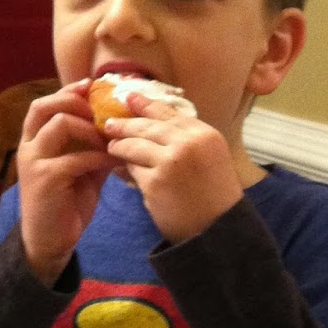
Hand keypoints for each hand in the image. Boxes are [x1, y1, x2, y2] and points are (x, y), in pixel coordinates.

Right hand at [16, 81, 118, 284]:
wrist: (49, 243)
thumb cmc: (65, 207)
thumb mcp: (82, 172)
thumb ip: (93, 150)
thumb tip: (120, 129)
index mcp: (34, 142)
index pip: (45, 104)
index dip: (67, 91)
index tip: (92, 86)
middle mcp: (29, 147)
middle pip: (44, 106)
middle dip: (75, 100)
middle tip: (101, 110)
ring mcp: (34, 162)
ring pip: (60, 124)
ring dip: (90, 128)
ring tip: (108, 139)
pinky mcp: (46, 179)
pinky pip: (76, 157)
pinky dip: (98, 156)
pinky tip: (111, 162)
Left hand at [104, 93, 243, 242]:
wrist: (218, 229)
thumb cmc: (214, 194)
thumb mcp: (210, 156)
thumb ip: (186, 139)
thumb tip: (151, 124)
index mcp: (204, 134)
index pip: (168, 112)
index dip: (145, 104)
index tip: (128, 98)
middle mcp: (188, 143)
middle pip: (147, 127)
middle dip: (124, 124)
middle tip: (109, 124)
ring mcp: (170, 163)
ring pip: (134, 147)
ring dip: (119, 146)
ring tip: (112, 146)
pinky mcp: (155, 183)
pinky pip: (132, 171)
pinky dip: (124, 170)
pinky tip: (118, 169)